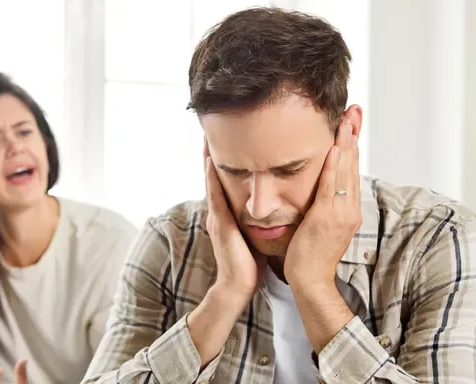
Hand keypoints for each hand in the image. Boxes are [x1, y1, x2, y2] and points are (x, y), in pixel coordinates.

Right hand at [204, 139, 265, 305]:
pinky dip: (211, 180)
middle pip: (214, 178)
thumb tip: (269, 212)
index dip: (223, 163)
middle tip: (209, 132)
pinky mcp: (220, 225)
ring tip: (205, 139)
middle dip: (210, 156)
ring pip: (211, 183)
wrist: (237, 287)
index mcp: (227, 216)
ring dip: (207, 161)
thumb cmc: (248, 265)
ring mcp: (217, 218)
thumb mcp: (252, 236)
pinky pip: (215, 197)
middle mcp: (219, 213)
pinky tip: (209, 164)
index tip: (225, 142)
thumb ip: (255, 222)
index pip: (224, 184)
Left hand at [284, 119, 361, 285]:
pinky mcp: (327, 218)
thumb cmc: (310, 254)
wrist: (309, 279)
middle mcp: (350, 209)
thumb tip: (320, 190)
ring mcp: (341, 213)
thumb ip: (324, 207)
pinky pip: (332, 186)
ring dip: (346, 143)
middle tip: (354, 111)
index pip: (351, 171)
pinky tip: (335, 147)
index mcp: (349, 210)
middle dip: (353, 136)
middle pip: (353, 166)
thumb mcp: (321, 226)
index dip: (352, 145)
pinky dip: (334, 166)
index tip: (351, 123)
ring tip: (346, 120)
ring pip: (345, 172)